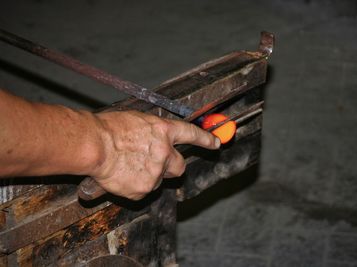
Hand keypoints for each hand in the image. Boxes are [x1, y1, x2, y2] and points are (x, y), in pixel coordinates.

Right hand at [89, 110, 219, 199]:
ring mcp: (155, 173)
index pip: (191, 134)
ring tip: (128, 166)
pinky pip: (142, 190)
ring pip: (159, 179)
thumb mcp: (137, 120)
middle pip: (180, 166)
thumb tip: (157, 136)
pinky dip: (134, 186)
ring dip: (149, 175)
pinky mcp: (142, 189)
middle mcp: (164, 153)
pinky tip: (122, 175)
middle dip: (172, 167)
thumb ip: (153, 131)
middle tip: (158, 164)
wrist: (94, 146)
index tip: (215, 143)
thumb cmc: (109, 129)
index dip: (205, 140)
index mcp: (164, 131)